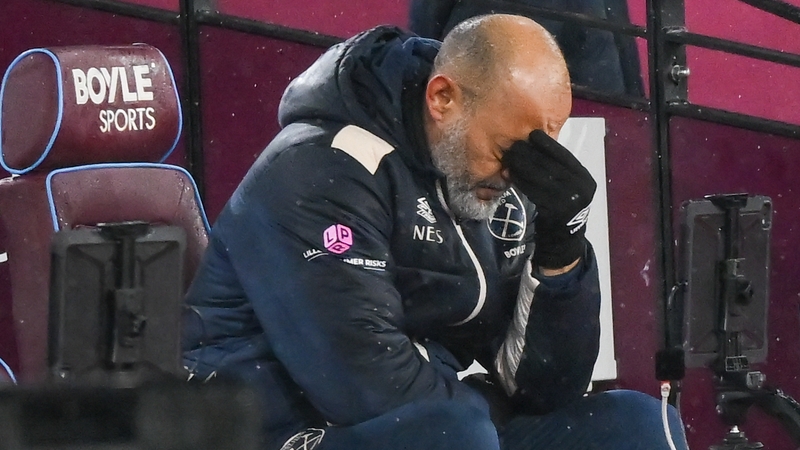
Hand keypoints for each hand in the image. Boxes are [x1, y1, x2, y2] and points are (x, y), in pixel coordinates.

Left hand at [502, 130, 596, 268]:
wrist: (564, 238)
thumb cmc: (562, 206)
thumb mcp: (568, 186)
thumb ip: (557, 170)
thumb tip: (533, 147)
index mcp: (585, 179)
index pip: (566, 157)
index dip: (549, 144)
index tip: (534, 134)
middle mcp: (580, 189)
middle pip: (551, 166)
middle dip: (530, 154)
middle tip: (514, 145)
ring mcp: (568, 201)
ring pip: (541, 178)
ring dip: (522, 166)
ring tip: (509, 157)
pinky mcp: (554, 211)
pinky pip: (533, 192)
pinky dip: (520, 181)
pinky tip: (510, 174)